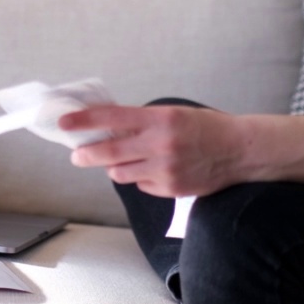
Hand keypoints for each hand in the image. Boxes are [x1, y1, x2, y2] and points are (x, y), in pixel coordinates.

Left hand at [58, 103, 246, 198]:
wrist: (239, 151)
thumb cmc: (205, 128)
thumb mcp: (173, 114)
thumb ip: (143, 121)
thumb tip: (108, 127)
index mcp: (159, 118)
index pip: (112, 117)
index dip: (84, 120)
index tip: (64, 123)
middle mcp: (159, 144)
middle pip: (108, 152)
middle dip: (86, 154)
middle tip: (77, 154)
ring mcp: (164, 169)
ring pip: (121, 172)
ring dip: (116, 167)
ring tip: (124, 160)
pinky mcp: (170, 189)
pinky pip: (141, 185)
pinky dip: (141, 178)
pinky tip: (155, 170)